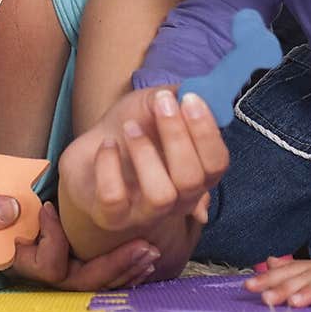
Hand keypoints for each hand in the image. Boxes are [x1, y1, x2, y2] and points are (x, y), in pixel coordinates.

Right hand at [0, 189, 158, 290]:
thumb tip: (10, 212)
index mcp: (24, 262)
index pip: (48, 267)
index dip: (54, 242)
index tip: (50, 207)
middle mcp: (47, 275)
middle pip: (85, 283)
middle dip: (115, 265)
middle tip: (144, 246)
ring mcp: (65, 272)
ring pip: (101, 283)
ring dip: (128, 268)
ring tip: (152, 250)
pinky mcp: (80, 263)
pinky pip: (108, 276)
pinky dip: (128, 267)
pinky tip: (150, 253)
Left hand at [60, 86, 228, 235]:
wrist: (93, 146)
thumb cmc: (134, 124)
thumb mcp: (156, 101)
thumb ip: (178, 97)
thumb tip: (197, 94)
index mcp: (197, 173)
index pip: (217, 164)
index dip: (207, 132)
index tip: (190, 99)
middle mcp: (178, 199)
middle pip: (192, 180)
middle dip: (177, 136)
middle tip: (161, 102)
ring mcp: (145, 213)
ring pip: (160, 196)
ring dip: (145, 153)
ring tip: (129, 127)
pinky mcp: (111, 216)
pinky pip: (115, 198)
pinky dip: (109, 165)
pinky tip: (107, 145)